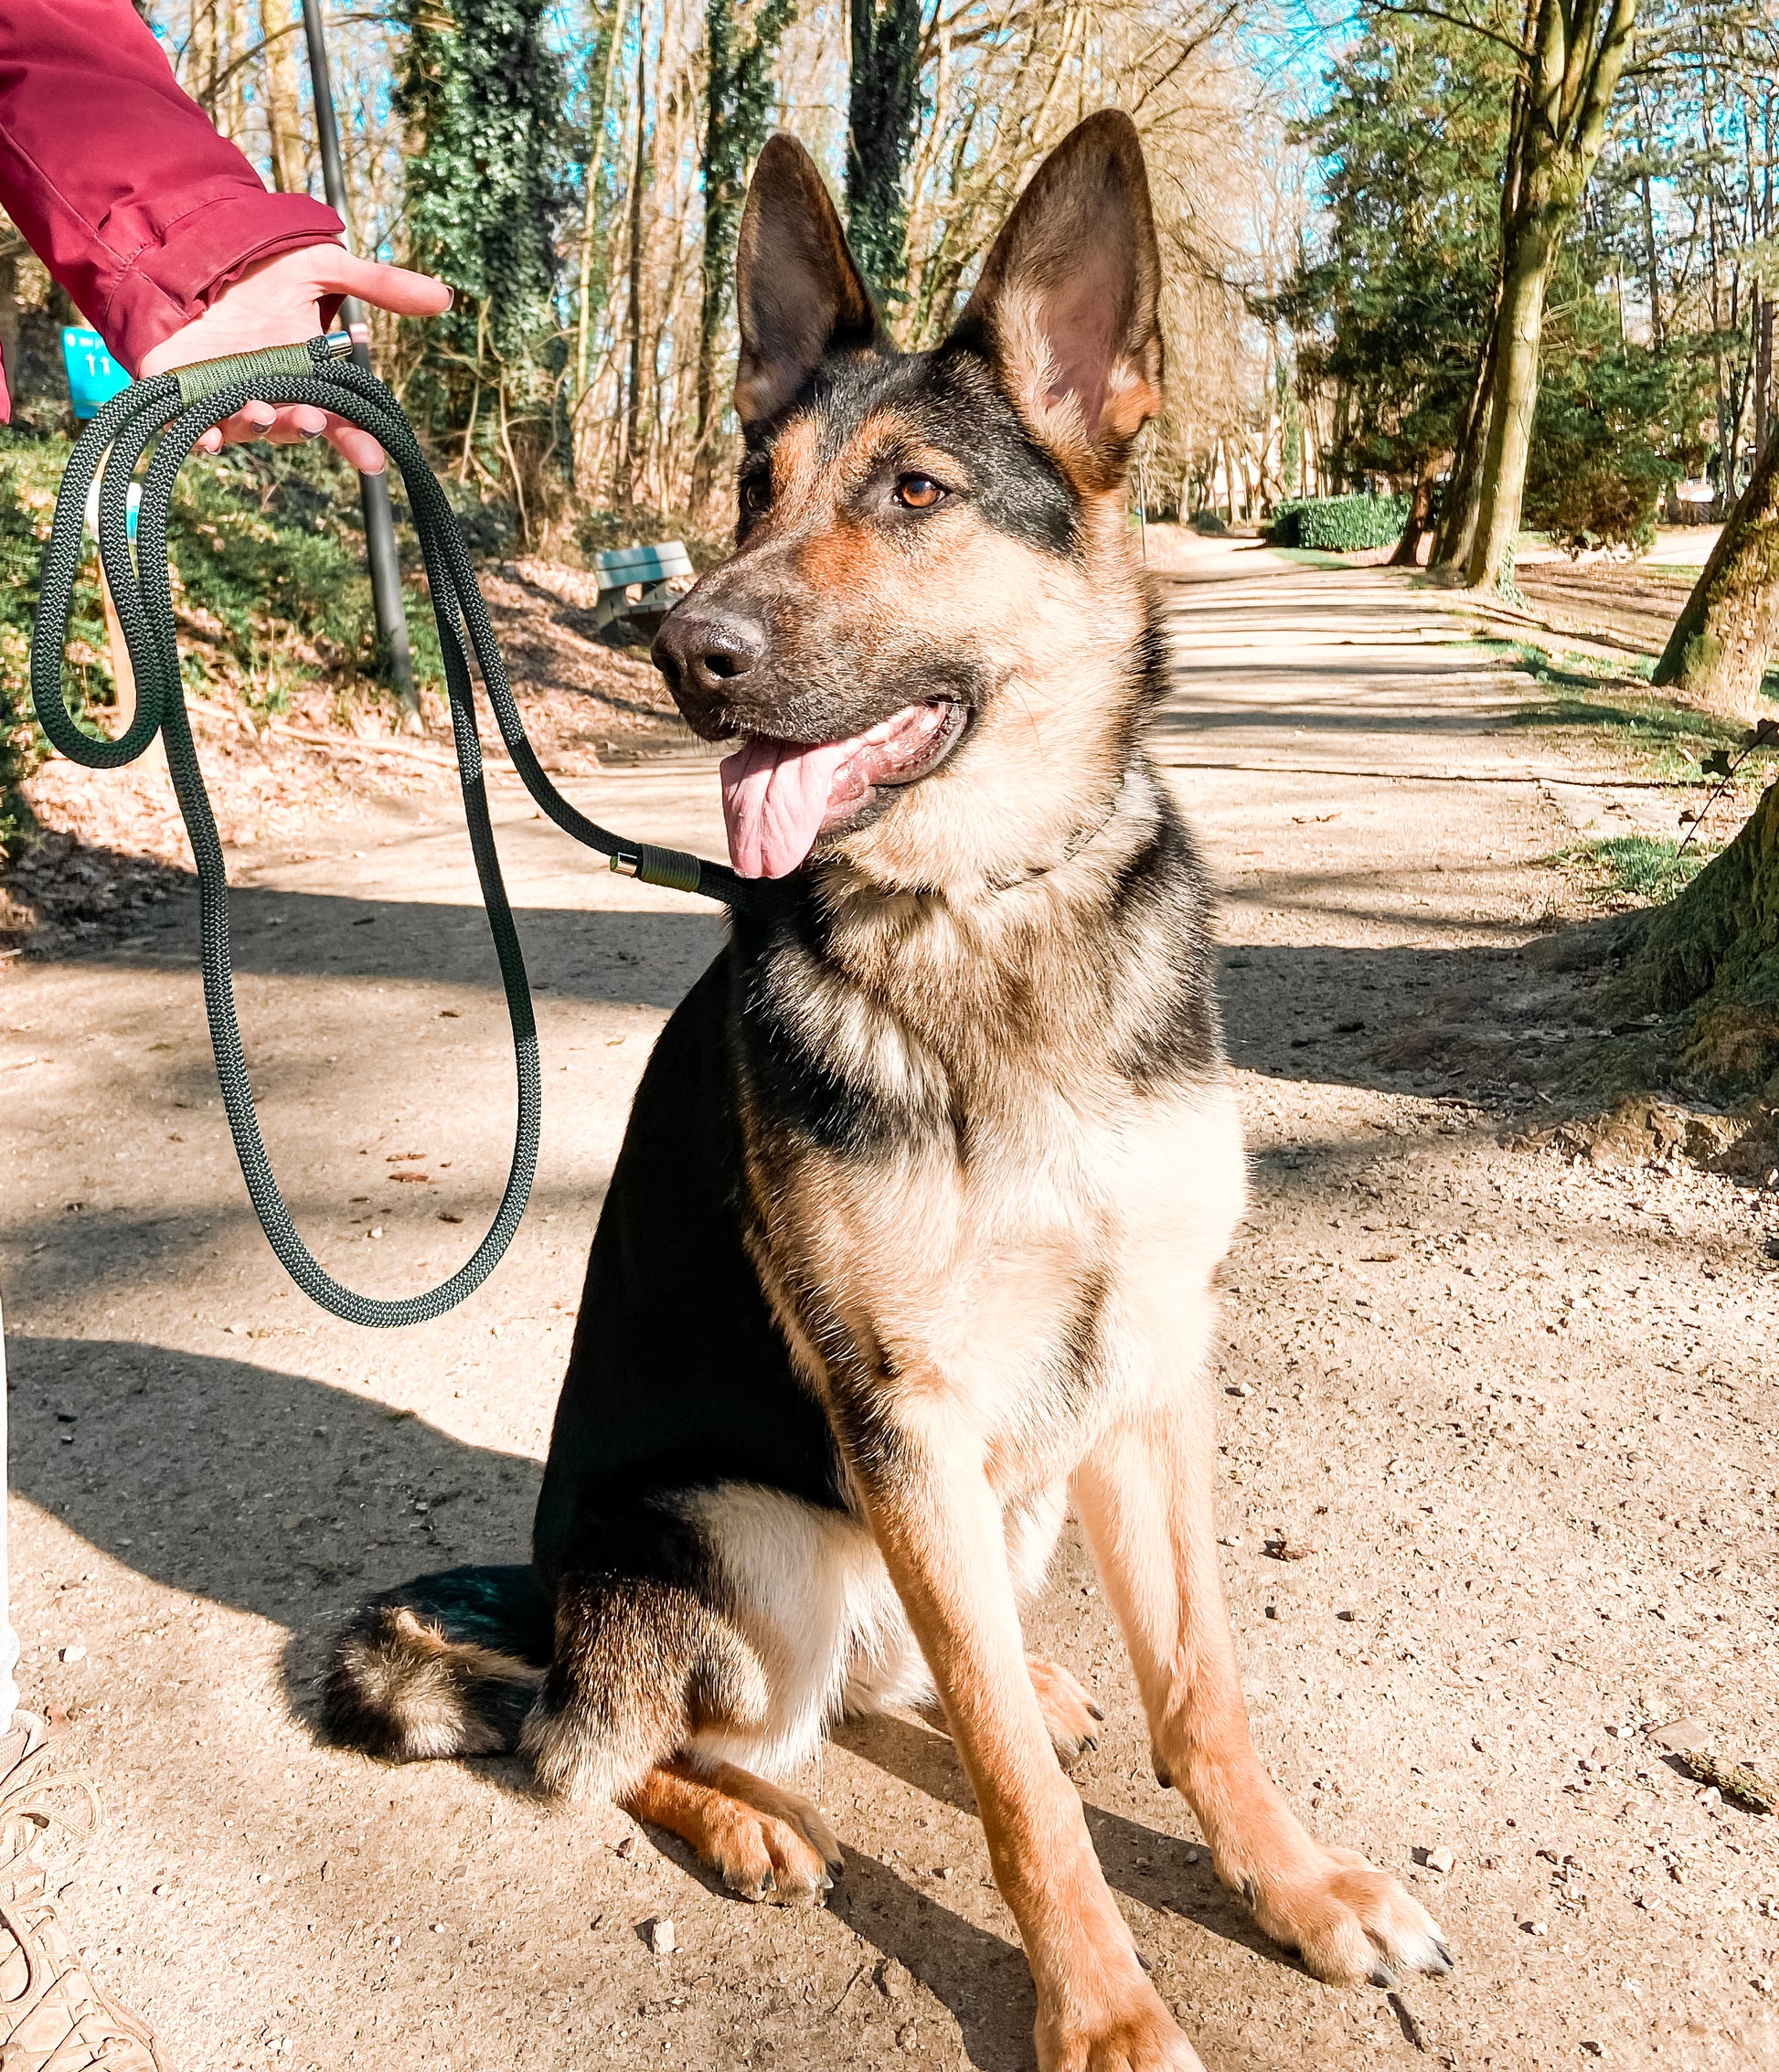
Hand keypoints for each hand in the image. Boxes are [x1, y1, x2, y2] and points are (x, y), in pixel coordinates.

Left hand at [139, 245, 450, 472]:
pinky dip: (200, 438)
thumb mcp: (324, 269)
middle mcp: (271, 393)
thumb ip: (380, 286)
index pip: (339, 420)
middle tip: (310, 418)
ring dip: (257, 427)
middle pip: (294, 428)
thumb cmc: (262, 268)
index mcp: (306, 378)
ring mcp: (226, 396)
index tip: (373, 459)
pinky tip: (207, 439)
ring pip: (248, 429)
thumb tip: (444, 297)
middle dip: (303, 428)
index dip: (357, 443)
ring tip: (262, 410)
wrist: (194, 250)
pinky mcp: (182, 391)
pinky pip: (190, 428)